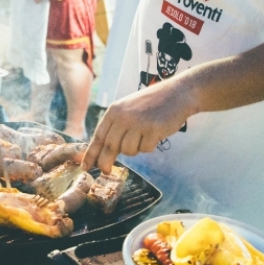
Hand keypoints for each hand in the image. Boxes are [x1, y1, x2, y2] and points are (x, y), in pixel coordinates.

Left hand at [82, 79, 196, 172]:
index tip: (86, 167)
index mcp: (114, 111)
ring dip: (135, 149)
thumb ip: (116, 128)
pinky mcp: (153, 130)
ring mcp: (138, 123)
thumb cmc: (151, 104)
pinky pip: (145, 149)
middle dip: (106, 162)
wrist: (177, 94)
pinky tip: (155, 133)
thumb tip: (104, 152)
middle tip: (105, 170)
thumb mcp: (128, 110)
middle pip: (110, 147)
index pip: (99, 136)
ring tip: (143, 136)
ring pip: (128, 151)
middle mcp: (123, 117)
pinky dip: (149, 145)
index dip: (91, 154)